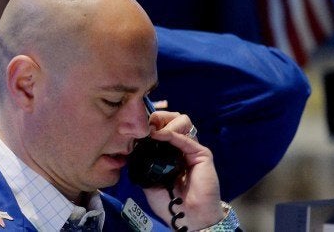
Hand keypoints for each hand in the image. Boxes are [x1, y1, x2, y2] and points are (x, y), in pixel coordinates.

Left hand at [142, 111, 223, 230]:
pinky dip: (170, 133)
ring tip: (152, 130)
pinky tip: (157, 134)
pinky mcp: (201, 154)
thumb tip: (132, 146)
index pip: (161, 127)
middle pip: (172, 119)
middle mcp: (181, 147)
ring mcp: (191, 149)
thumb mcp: (148, 179)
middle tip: (145, 124)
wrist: (185, 217)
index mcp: (169, 152)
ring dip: (165, 122)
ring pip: (181, 122)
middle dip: (158, 117)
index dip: (150, 123)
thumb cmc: (168, 202)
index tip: (136, 126)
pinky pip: (185, 138)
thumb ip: (143, 162)